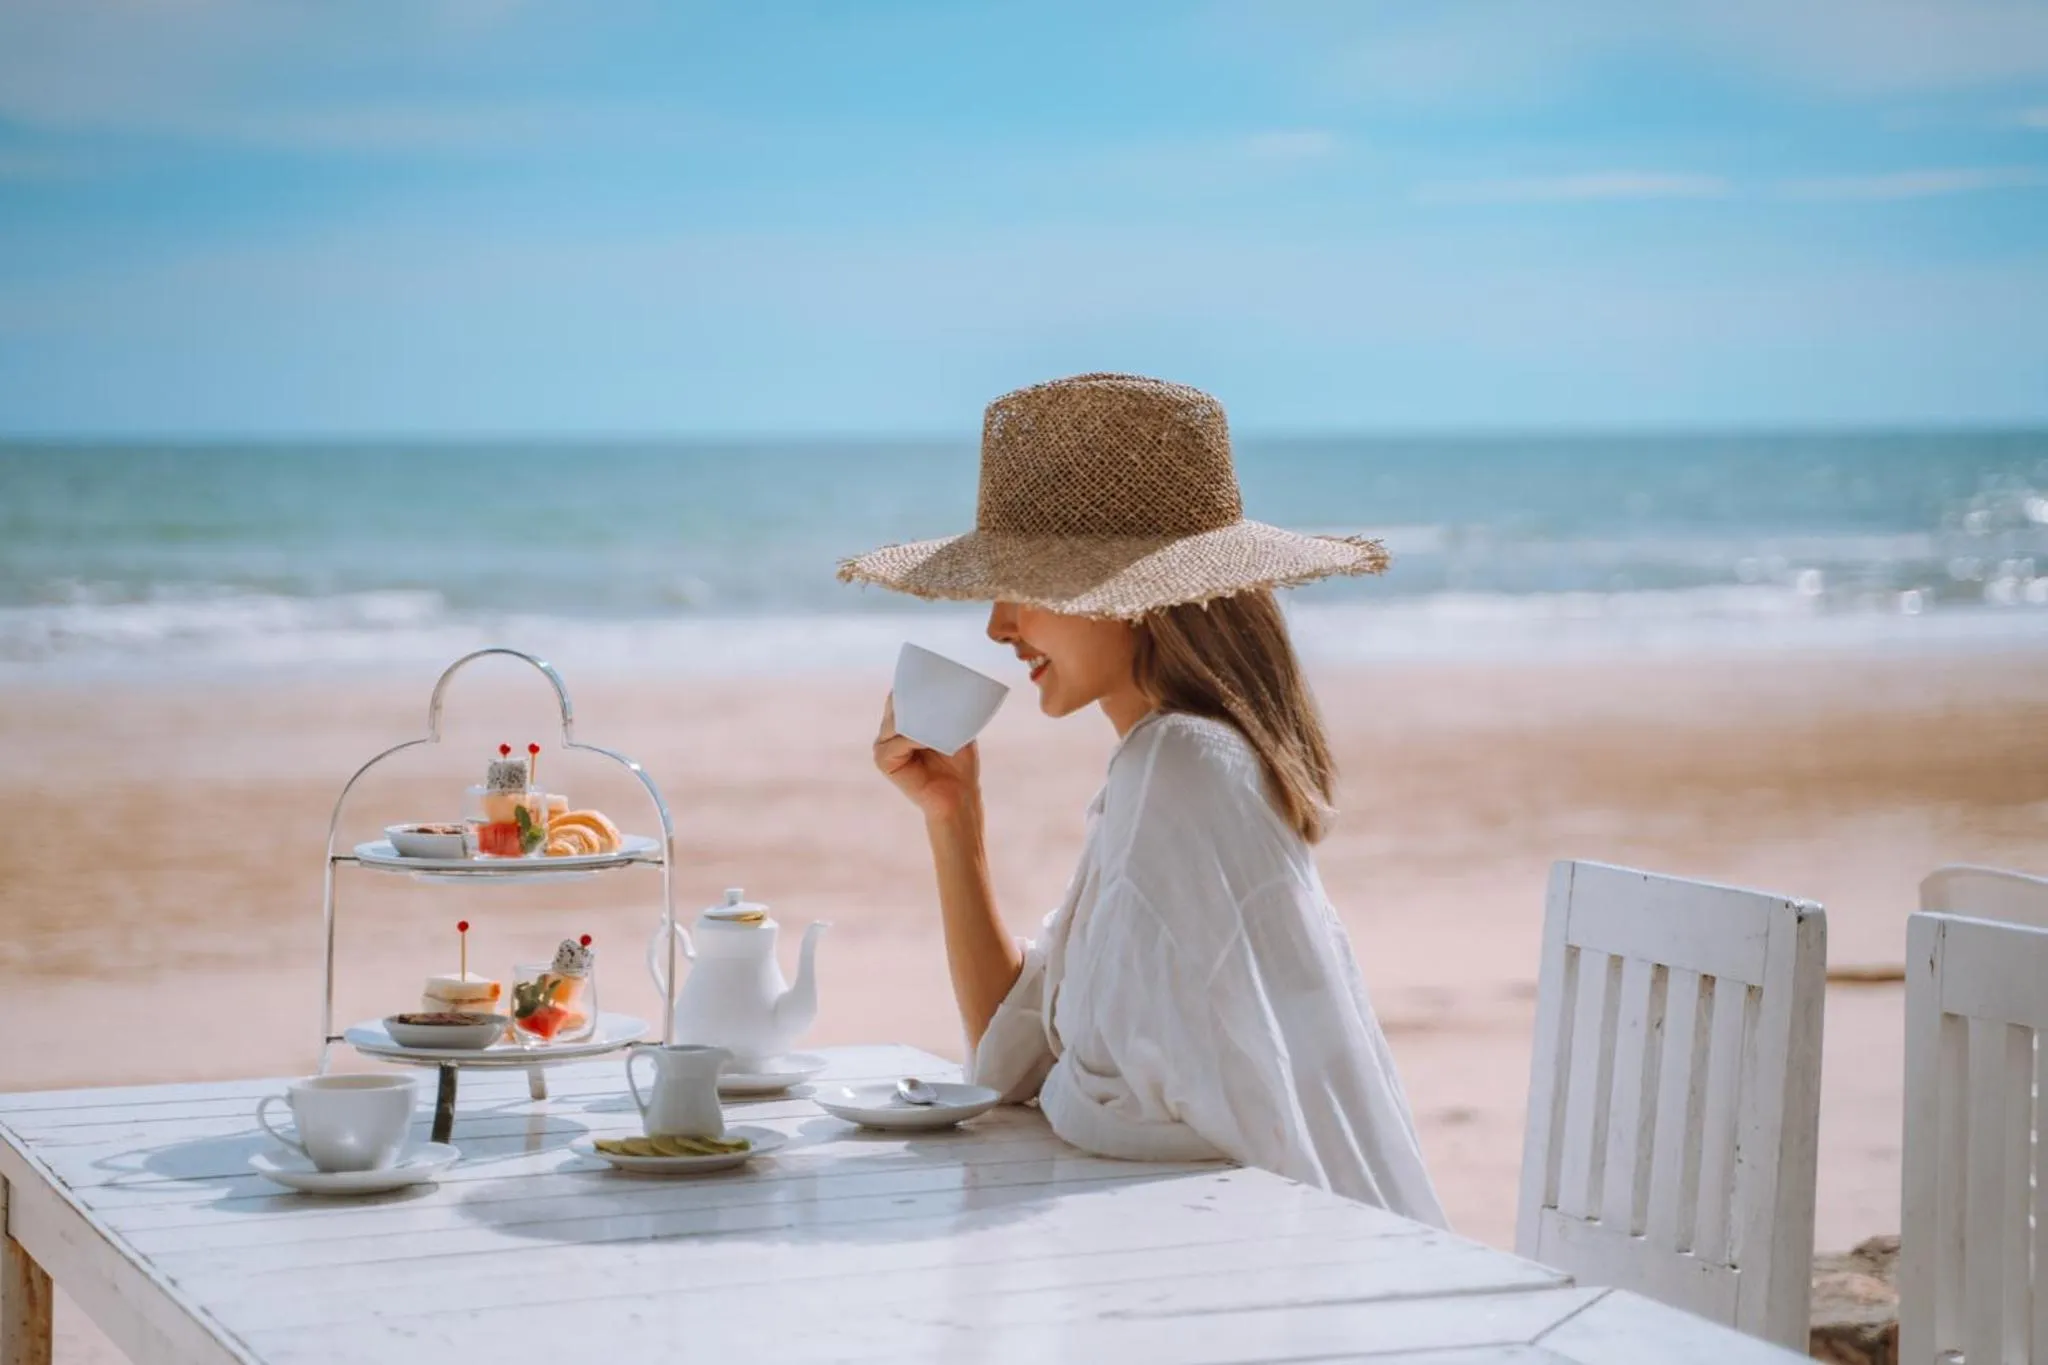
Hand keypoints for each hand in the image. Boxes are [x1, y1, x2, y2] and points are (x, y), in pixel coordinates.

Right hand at [873, 694, 980, 822]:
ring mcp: (883, 745)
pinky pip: (897, 742)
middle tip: (936, 694)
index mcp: (904, 721)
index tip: (932, 674)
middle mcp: (890, 731)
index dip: (914, 684)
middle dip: (915, 699)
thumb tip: (949, 688)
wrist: (959, 795)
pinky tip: (928, 740)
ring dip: (916, 719)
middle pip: (896, 704)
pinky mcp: (884, 761)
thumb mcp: (956, 730)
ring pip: (896, 721)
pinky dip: (913, 739)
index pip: (902, 694)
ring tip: (937, 722)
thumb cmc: (959, 763)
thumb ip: (947, 712)